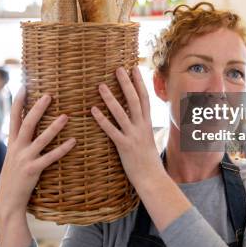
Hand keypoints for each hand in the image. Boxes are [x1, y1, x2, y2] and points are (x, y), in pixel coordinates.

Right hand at [0, 87, 75, 246]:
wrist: (7, 201)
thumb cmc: (14, 177)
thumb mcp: (13, 156)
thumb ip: (20, 141)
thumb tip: (28, 126)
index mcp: (12, 142)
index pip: (13, 117)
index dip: (18, 101)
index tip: (23, 85)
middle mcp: (17, 148)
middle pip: (27, 123)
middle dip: (37, 108)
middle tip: (49, 95)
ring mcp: (24, 159)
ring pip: (41, 139)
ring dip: (54, 127)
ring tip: (66, 116)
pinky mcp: (33, 171)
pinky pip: (50, 158)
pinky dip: (62, 149)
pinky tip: (73, 142)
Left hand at [91, 66, 162, 188]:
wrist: (152, 178)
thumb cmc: (148, 160)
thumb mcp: (148, 139)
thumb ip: (142, 126)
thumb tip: (137, 116)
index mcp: (147, 123)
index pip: (144, 98)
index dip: (139, 82)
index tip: (134, 68)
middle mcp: (141, 126)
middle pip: (134, 100)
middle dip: (126, 84)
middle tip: (118, 69)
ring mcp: (133, 136)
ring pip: (121, 113)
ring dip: (110, 98)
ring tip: (101, 85)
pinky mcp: (124, 146)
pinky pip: (111, 130)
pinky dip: (102, 120)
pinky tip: (93, 110)